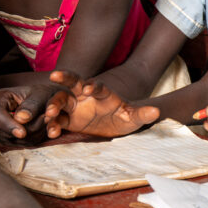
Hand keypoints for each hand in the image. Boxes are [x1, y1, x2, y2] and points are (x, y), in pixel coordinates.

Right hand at [0, 84, 61, 143]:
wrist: (47, 98)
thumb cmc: (43, 93)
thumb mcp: (40, 95)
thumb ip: (32, 106)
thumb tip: (21, 119)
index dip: (7, 125)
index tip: (22, 133)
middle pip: (3, 131)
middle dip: (27, 130)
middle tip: (46, 119)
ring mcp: (0, 127)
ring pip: (13, 140)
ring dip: (33, 134)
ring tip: (46, 120)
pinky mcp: (9, 137)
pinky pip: (20, 144)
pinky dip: (34, 138)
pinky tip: (42, 127)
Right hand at [44, 70, 159, 137]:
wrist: (117, 126)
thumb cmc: (126, 117)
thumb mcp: (135, 117)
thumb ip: (143, 114)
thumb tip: (156, 112)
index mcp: (102, 92)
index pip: (97, 85)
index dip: (93, 85)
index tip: (88, 88)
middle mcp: (85, 95)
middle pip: (72, 82)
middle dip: (64, 77)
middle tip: (55, 75)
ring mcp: (75, 107)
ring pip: (60, 100)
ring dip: (53, 104)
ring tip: (50, 114)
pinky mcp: (68, 120)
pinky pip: (57, 120)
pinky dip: (53, 124)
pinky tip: (52, 132)